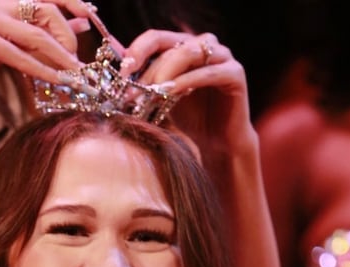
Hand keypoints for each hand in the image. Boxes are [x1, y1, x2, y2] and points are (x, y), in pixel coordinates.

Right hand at [0, 1, 91, 97]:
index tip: (92, 20)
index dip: (73, 3)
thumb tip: (72, 28)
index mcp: (4, 1)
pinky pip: (22, 57)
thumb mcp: (1, 45)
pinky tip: (57, 83)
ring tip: (78, 78)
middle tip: (78, 64)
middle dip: (69, 38)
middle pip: (48, 10)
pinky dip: (43, 71)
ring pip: (38, 34)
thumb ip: (32, 36)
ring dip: (62, 59)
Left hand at [119, 30, 252, 156]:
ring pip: (190, 52)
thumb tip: (114, 77)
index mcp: (183, 47)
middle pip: (172, 46)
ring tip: (152, 92)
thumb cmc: (186, 122)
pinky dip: (188, 81)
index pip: (156, 38)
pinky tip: (171, 94)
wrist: (216, 145)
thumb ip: (144, 84)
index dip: (137, 50)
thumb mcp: (159, 100)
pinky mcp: (235, 73)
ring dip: (167, 71)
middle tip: (133, 92)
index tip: (122, 72)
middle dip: (150, 70)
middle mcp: (203, 46)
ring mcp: (222, 57)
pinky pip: (209, 71)